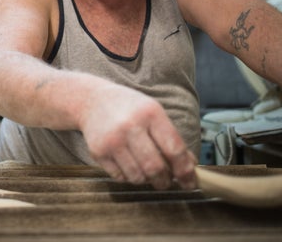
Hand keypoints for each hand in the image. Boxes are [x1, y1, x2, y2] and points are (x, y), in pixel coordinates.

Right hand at [81, 83, 196, 189]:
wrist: (91, 100)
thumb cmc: (128, 107)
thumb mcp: (153, 112)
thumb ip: (171, 137)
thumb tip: (190, 166)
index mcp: (150, 113)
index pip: (174, 149)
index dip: (185, 170)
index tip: (190, 182)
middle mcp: (131, 126)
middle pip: (155, 167)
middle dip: (165, 180)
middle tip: (166, 181)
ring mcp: (112, 140)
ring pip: (137, 176)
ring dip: (146, 180)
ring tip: (146, 171)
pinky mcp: (98, 151)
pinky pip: (120, 177)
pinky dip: (128, 177)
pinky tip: (129, 165)